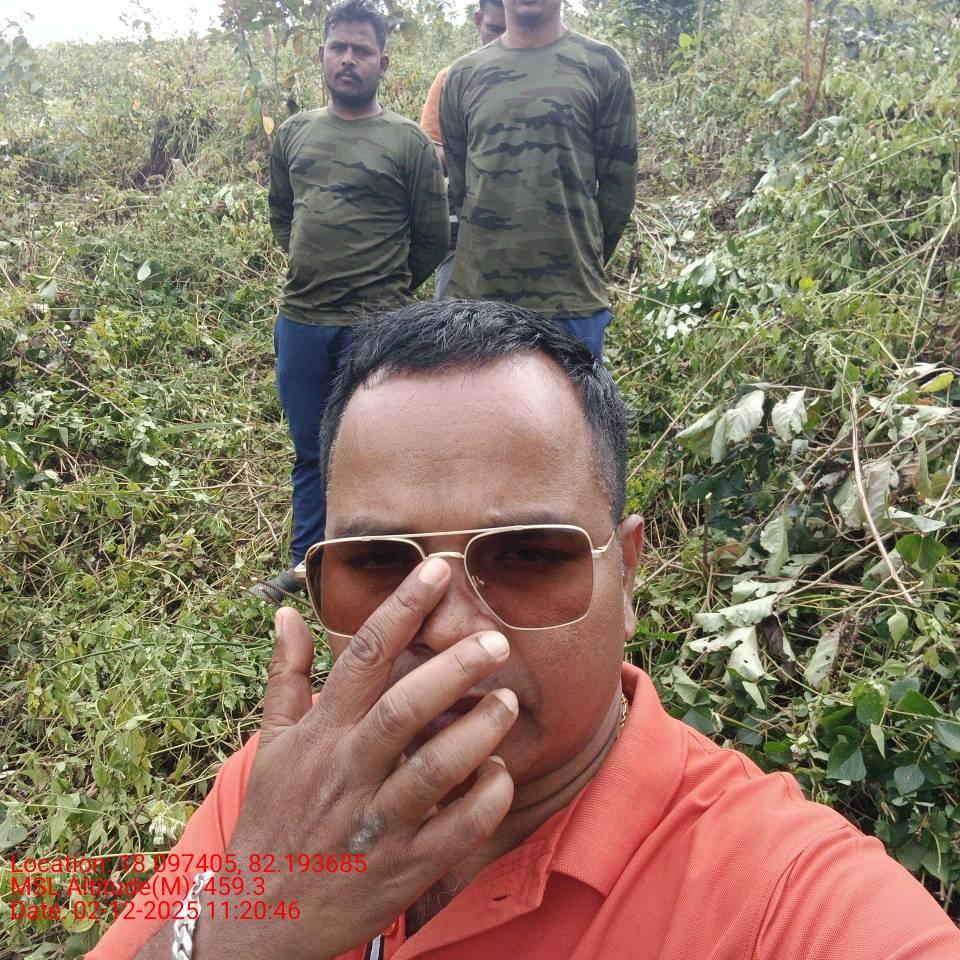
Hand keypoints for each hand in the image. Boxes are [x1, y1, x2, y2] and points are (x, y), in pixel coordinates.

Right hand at [200, 557, 516, 959]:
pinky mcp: (404, 869)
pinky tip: (501, 773)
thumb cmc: (275, 817)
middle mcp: (349, 772)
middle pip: (404, 709)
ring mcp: (377, 824)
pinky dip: (484, 799)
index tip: (437, 569)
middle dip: (454, 670)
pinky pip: (455, 832)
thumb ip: (286, 676)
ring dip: (478, 732)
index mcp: (322, 734)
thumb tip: (285, 614)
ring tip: (508, 703)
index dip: (402, 608)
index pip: (363, 657)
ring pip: (434, 770)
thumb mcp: (272, 743)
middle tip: (495, 641)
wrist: (260, 916)